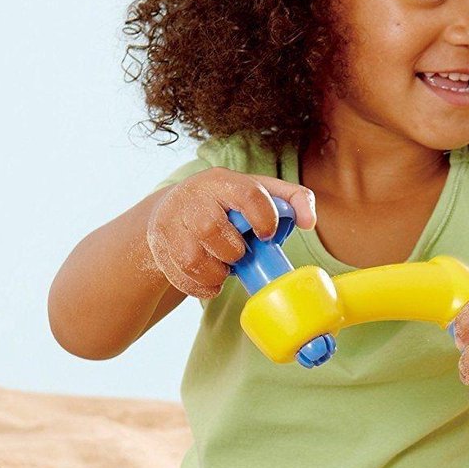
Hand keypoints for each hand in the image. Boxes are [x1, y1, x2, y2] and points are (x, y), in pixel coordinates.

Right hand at [146, 167, 316, 299]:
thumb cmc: (227, 204)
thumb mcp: (258, 192)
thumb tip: (309, 222)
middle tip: (240, 253)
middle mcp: (192, 197)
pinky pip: (181, 277)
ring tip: (224, 267)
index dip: (264, 218)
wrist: (174, 210)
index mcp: (221, 181)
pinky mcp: (159, 246)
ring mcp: (170, 222)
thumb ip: (292, 200)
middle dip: (233, 251)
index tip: (268, 235)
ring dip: (216, 273)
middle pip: (211, 229)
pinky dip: (201, 286)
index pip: (247, 194)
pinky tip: (210, 279)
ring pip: (192, 259)